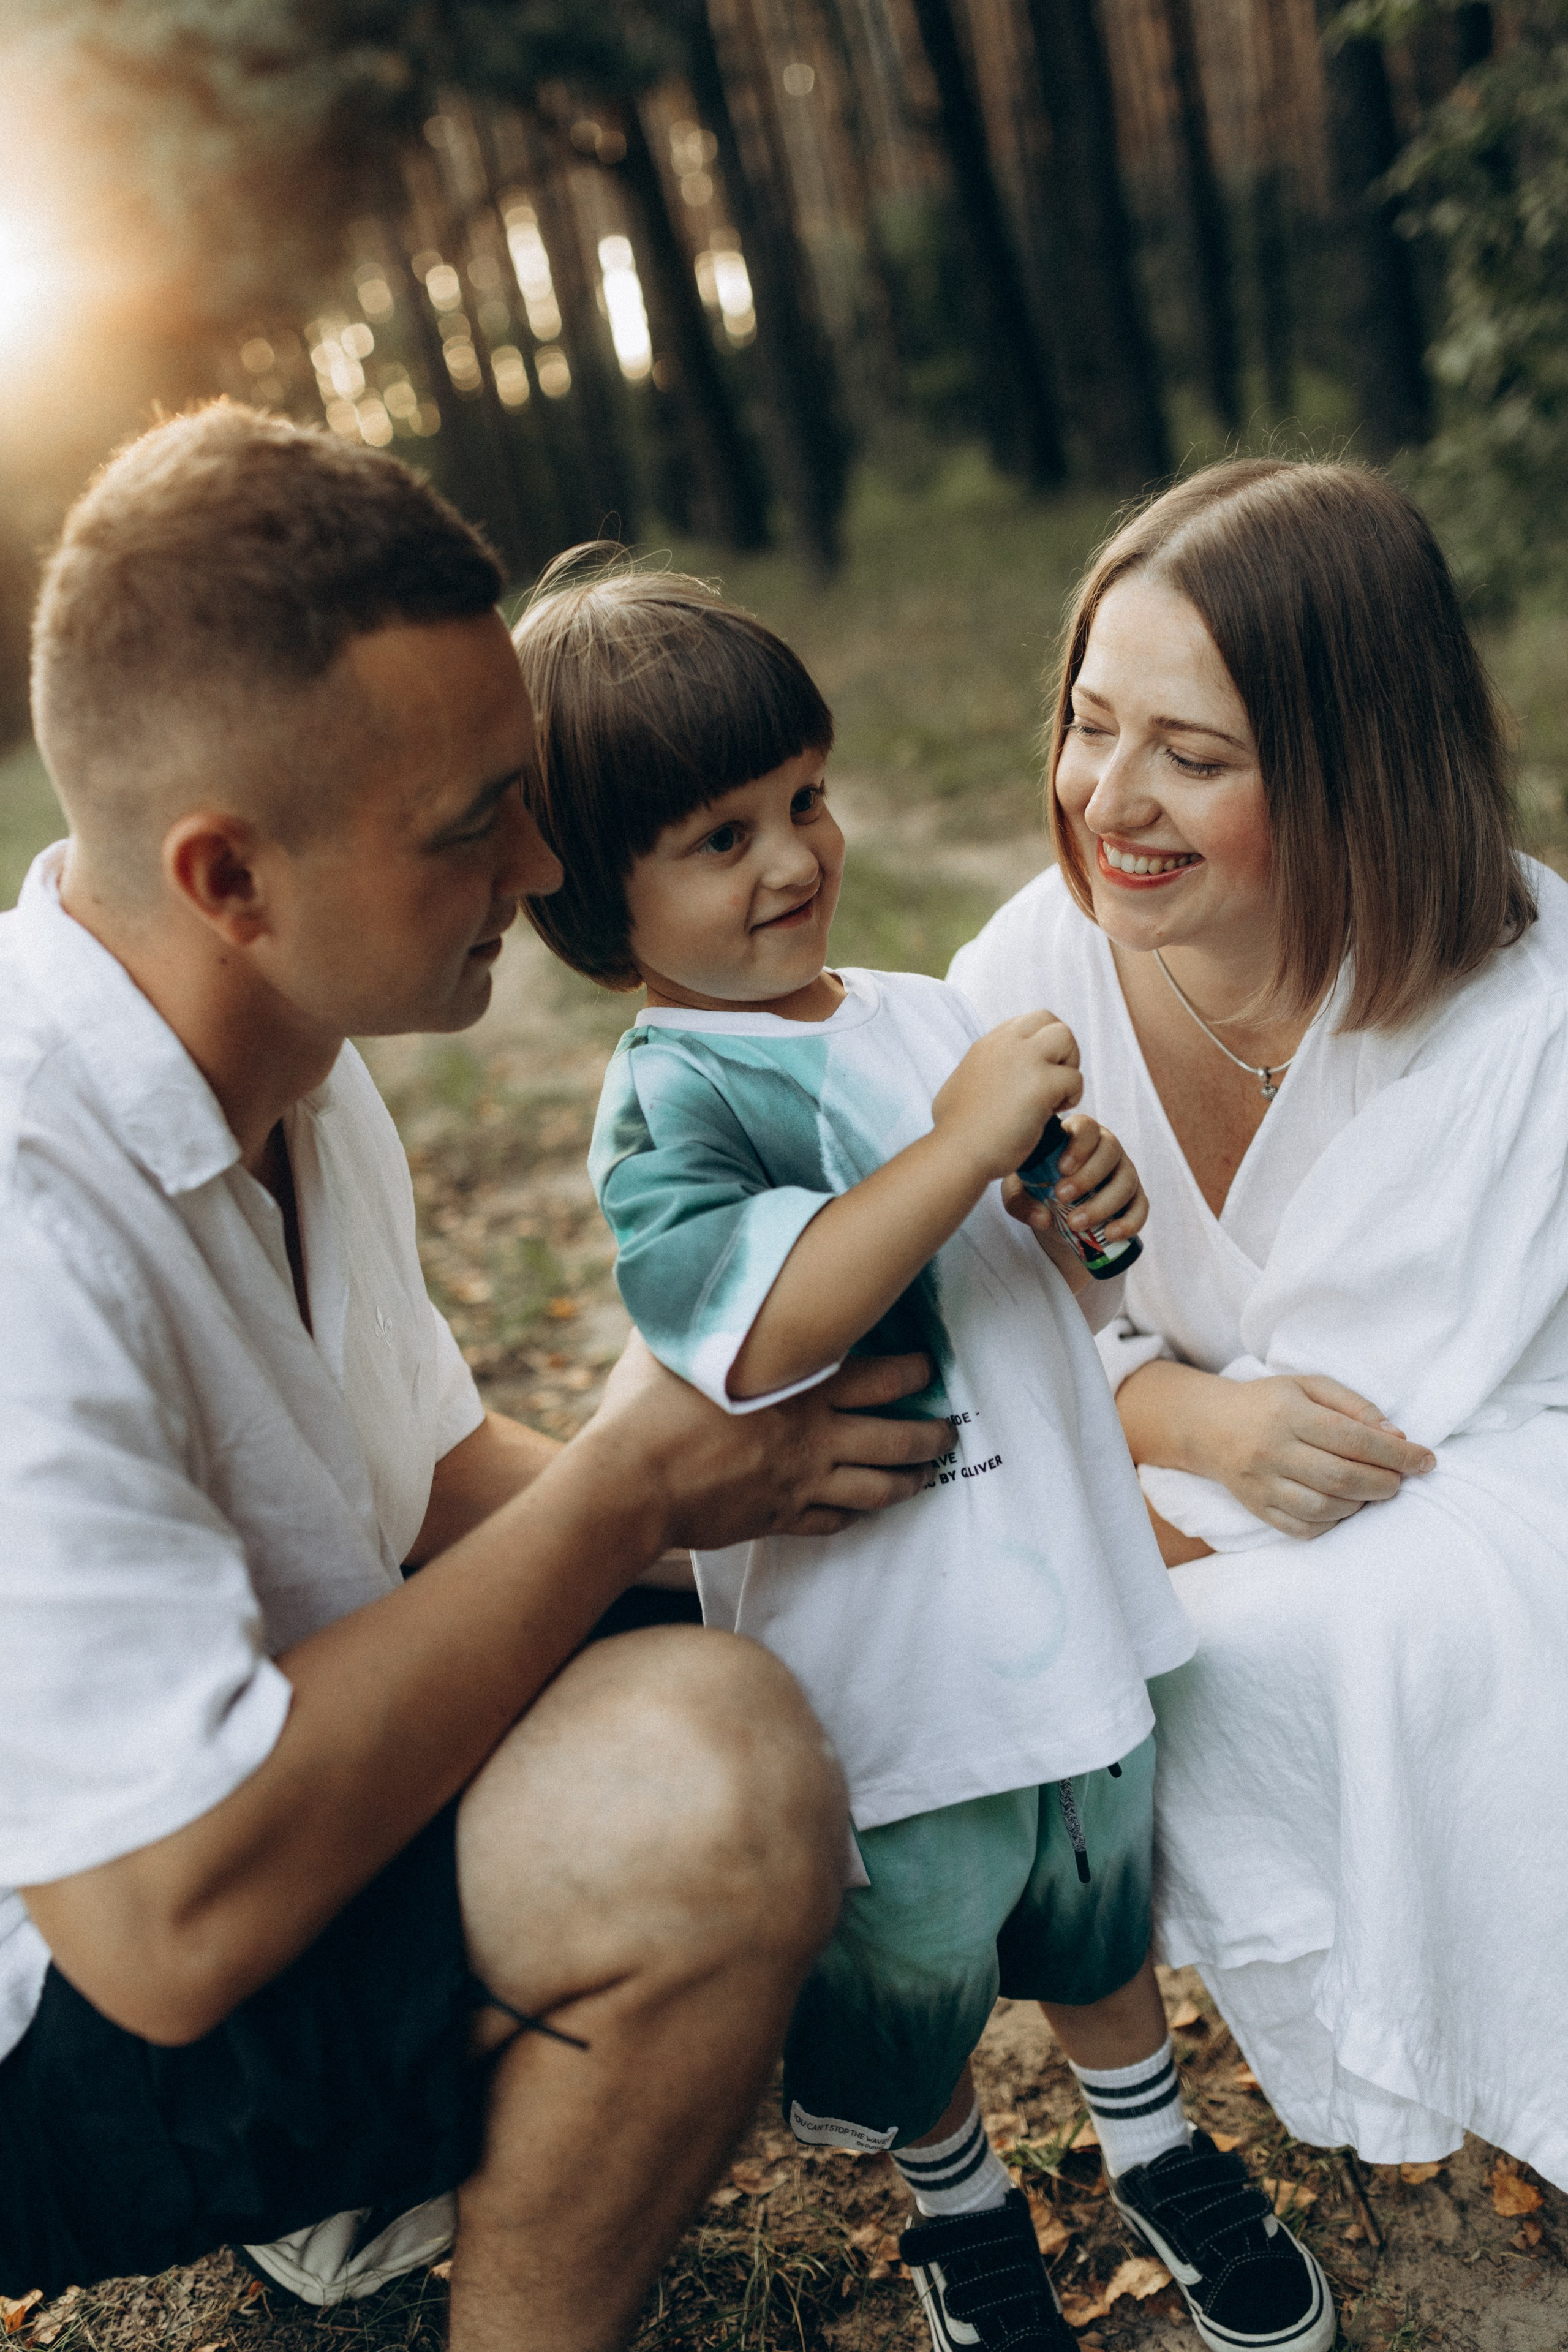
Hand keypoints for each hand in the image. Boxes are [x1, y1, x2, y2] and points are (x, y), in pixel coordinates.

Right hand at [593, 1337, 948, 1547]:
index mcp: (801, 1385)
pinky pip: (833, 1521)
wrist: (631, 1483)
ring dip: (910, 1480)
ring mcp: (801, 1483)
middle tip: (948, 1430)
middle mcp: (813, 1437)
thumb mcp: (674, 1339)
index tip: (926, 1368)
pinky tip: (862, 1511)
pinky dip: (854, 1516)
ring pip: (878, 1488)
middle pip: (897, 1437)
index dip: (915, 1372)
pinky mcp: (780, 1519)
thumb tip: (688, 1275)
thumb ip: (700, 1314)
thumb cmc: (646, 1405)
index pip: (883, 1377)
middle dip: (931, 1434)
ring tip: (927, 1476)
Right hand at [931, 1011, 1082, 1184]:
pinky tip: (1050, 1116)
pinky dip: (1071, 1098)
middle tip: (1052, 1082)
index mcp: (988, 1044)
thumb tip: (989, 1077)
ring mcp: (1024, 1060)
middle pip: (1050, 1020)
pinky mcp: (1041, 1084)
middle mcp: (1005, 1044)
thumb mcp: (961, 1084)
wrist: (956, 1153)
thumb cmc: (956, 1131)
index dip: (1039, 1046)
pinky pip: (1074, 1079)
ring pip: (1066, 1038)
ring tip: (1055, 1098)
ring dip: (1069, 1067)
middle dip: (1060, 1049)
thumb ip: (982, 1070)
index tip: (1034, 1074)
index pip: (1027, 1023)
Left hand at [1001, 1113, 1146, 1252]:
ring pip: (1126, 1180)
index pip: (1086, 1127)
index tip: (1060, 1169)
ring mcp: (1124, 1170)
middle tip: (1062, 1197)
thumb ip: (1020, 1200)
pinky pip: (1141, 1206)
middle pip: (1110, 1150)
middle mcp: (1105, 1147)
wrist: (1055, 1212)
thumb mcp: (1019, 1190)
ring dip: (1103, 1203)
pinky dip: (1130, 1222)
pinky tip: (1110, 1234)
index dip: (1078, 1146)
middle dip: (1088, 1176)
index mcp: (1077, 1135)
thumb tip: (1043, 1218)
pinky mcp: (1135, 1196)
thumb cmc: (1036, 1188)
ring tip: (1075, 1224)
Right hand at [1190, 1371, 1435, 1538]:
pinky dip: (1332, 1523)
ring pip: (1324, 1507)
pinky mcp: (1256, 1508)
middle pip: (1341, 1477)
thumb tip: (1396, 1436)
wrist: (1208, 1426)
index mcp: (1288, 1414)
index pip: (1353, 1438)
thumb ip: (1354, 1406)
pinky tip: (1343, 1507)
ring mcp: (1262, 1483)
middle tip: (1401, 1480)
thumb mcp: (1309, 1386)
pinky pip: (1302, 1528)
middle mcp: (1272, 1450)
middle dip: (1384, 1482)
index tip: (1427, 1460)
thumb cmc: (1268, 1402)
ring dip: (1360, 1504)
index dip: (1396, 1453)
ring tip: (1371, 1491)